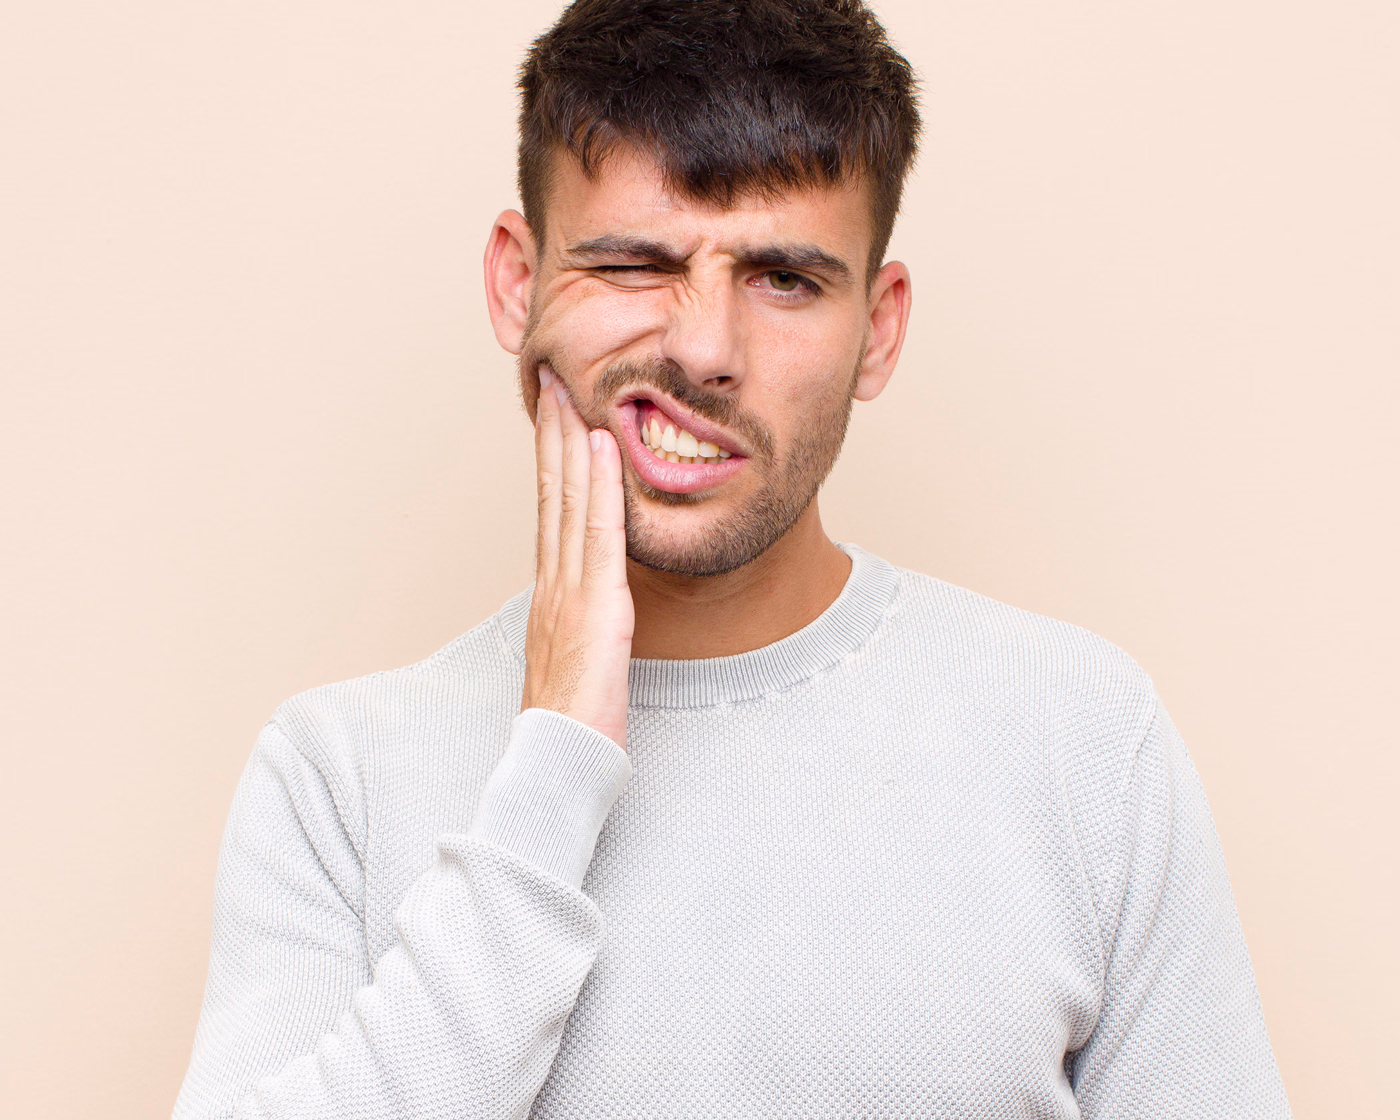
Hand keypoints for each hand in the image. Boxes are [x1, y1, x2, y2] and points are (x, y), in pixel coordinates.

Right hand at [521, 366, 633, 747]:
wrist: (559, 762)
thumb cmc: (572, 722)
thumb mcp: (579, 660)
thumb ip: (586, 624)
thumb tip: (603, 603)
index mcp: (550, 593)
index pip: (548, 510)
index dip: (550, 458)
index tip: (553, 414)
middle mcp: (553, 582)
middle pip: (550, 492)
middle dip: (552, 433)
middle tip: (551, 379)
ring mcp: (569, 590)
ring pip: (567, 500)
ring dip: (569, 441)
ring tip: (570, 390)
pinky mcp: (596, 606)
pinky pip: (597, 532)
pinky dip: (598, 485)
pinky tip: (601, 446)